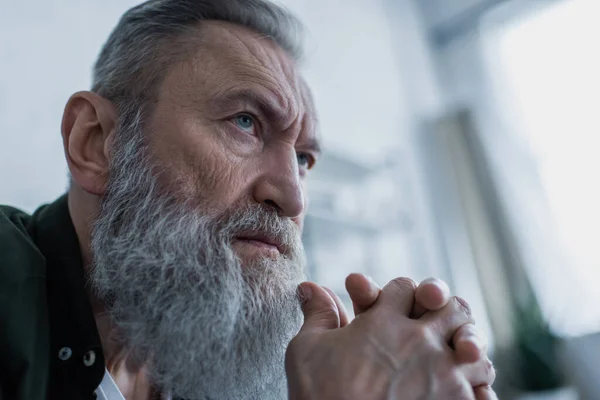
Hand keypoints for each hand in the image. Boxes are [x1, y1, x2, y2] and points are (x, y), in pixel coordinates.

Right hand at [286, 278, 495, 398]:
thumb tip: (310, 287)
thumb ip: (317, 314)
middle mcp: (419, 341)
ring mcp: (443, 374)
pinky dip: (478, 389)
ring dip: (465, 349)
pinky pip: (484, 390)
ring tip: (454, 359)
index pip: (404, 287)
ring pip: (474, 345)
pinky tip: (464, 392)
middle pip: (451, 307)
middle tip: (434, 322)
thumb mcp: (307, 348)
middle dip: (444, 309)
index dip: (398, 292)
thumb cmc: (319, 394)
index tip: (392, 304)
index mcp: (383, 322)